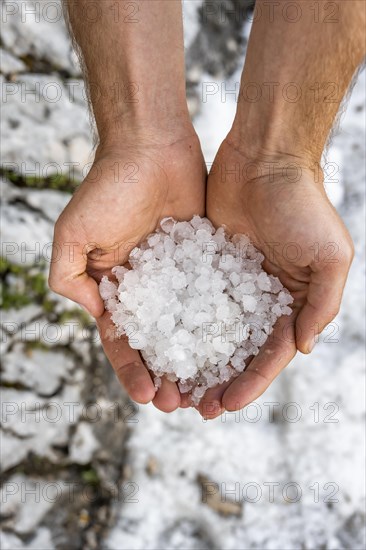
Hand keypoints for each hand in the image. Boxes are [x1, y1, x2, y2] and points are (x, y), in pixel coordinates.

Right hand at [49, 126, 205, 411]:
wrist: (152, 144)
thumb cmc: (108, 186)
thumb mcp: (73, 233)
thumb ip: (69, 276)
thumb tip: (94, 316)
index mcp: (114, 287)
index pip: (122, 340)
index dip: (131, 370)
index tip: (147, 397)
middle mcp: (147, 286)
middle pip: (157, 342)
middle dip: (166, 374)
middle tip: (182, 404)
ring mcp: (177, 274)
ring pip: (189, 326)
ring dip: (196, 359)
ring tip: (209, 389)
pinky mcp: (205, 257)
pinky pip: (214, 295)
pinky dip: (220, 323)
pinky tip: (234, 349)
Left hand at [199, 135, 353, 417]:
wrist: (266, 158)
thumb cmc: (304, 206)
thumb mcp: (329, 256)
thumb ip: (322, 305)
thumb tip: (301, 349)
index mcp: (292, 302)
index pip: (270, 354)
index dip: (251, 381)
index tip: (227, 404)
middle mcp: (260, 297)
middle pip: (237, 350)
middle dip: (219, 380)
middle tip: (194, 407)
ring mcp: (230, 281)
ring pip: (209, 330)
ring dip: (193, 360)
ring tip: (172, 386)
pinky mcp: (204, 262)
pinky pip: (189, 298)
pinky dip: (177, 323)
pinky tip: (158, 343)